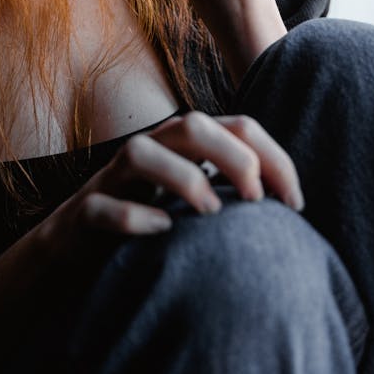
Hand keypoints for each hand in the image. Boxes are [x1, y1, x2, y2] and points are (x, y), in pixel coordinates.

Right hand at [36, 112, 304, 250]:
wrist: (75, 248)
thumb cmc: (152, 222)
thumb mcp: (198, 202)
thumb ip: (237, 193)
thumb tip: (298, 211)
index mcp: (183, 145)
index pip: (238, 127)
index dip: (273, 158)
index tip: (296, 204)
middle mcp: (149, 150)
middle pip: (191, 125)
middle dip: (232, 156)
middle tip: (257, 200)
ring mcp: (112, 180)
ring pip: (140, 152)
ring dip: (182, 177)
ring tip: (212, 212)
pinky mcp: (84, 214)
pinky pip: (103, 207)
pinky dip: (133, 216)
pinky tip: (163, 231)